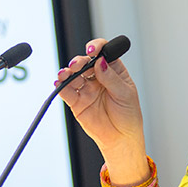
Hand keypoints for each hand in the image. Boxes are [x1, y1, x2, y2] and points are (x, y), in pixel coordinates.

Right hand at [56, 38, 147, 178]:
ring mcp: (86, 89)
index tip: (93, 50)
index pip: (103, 52)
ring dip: (68, 71)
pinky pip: (66, 91)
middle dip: (79, 61)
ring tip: (66, 73)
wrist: (121, 139)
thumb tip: (100, 61)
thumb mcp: (125, 94)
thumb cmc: (128, 116)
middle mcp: (98, 77)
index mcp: (113, 71)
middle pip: (85, 62)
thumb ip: (111, 78)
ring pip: (74, 74)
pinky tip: (59, 82)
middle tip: (78, 65)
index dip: (97, 47)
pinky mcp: (77, 102)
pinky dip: (61, 86)